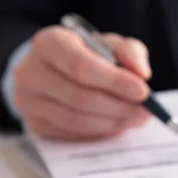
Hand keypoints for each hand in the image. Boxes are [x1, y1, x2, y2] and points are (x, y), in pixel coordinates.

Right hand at [12, 26, 152, 139]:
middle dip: (120, 107)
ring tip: (138, 118)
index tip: (143, 91)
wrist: (57, 70)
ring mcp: (30, 101)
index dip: (115, 81)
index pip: (81, 66)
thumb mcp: (110, 45)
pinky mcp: (36, 124)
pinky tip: (118, 124)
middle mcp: (31, 72)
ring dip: (114, 123)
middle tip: (147, 111)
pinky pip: (74, 134)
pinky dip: (102, 132)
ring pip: (78, 120)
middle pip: (81, 97)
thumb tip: (142, 73)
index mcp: (48, 44)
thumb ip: (130, 53)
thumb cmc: (88, 55)